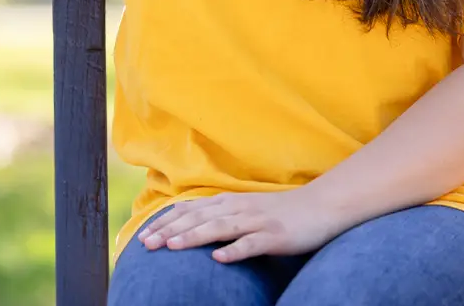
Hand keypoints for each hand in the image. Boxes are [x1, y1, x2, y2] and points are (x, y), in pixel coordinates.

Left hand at [135, 188, 349, 262]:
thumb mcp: (244, 211)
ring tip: (172, 246)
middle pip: (197, 219)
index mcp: (228, 203)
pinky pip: (252, 243)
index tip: (142, 237)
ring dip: (194, 237)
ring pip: (219, 228)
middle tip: (146, 244)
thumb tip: (189, 228)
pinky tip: (218, 259)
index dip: (165, 222)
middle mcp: (238, 208)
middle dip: (169, 230)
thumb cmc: (280, 213)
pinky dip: (234, 250)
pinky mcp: (275, 235)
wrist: (320, 207)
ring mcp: (256, 221)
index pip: (189, 211)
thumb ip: (220, 217)